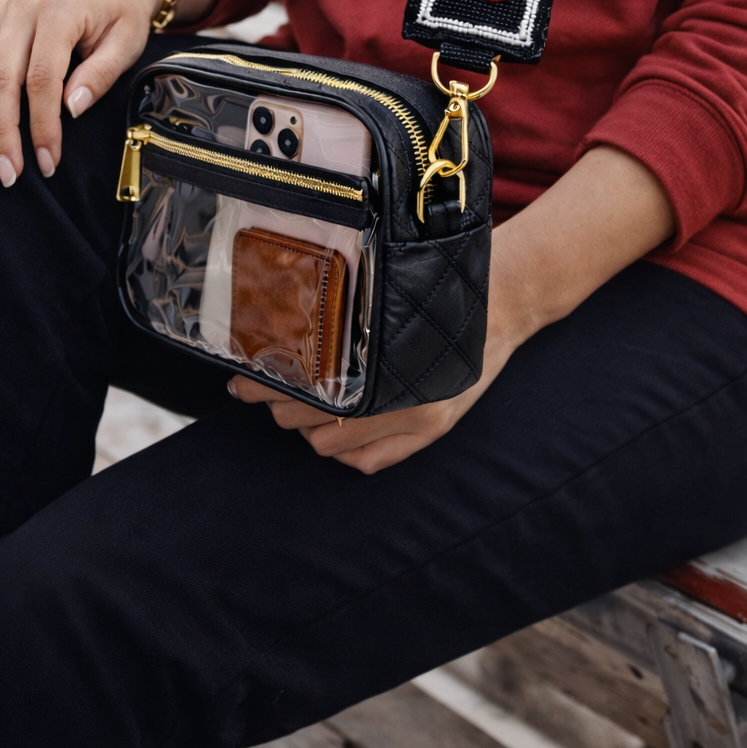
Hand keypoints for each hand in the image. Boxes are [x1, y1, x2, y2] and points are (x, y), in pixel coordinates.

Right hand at [0, 0, 218, 186]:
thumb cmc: (121, 17)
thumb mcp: (126, 44)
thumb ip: (100, 75)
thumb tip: (70, 110)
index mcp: (59, 10)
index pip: (42, 78)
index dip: (42, 125)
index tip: (47, 162)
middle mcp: (21, 7)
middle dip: (1, 131)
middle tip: (8, 173)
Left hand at [230, 145, 674, 472]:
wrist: (505, 297)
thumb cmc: (442, 284)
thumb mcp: (388, 288)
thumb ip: (343, 310)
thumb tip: (280, 317)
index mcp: (385, 357)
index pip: (306, 386)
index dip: (267, 384)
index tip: (240, 376)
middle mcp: (403, 397)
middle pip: (313, 418)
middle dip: (279, 403)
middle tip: (255, 385)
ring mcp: (419, 419)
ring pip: (332, 446)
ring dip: (306, 427)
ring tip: (290, 404)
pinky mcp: (432, 432)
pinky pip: (368, 463)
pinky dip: (341, 450)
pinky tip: (331, 429)